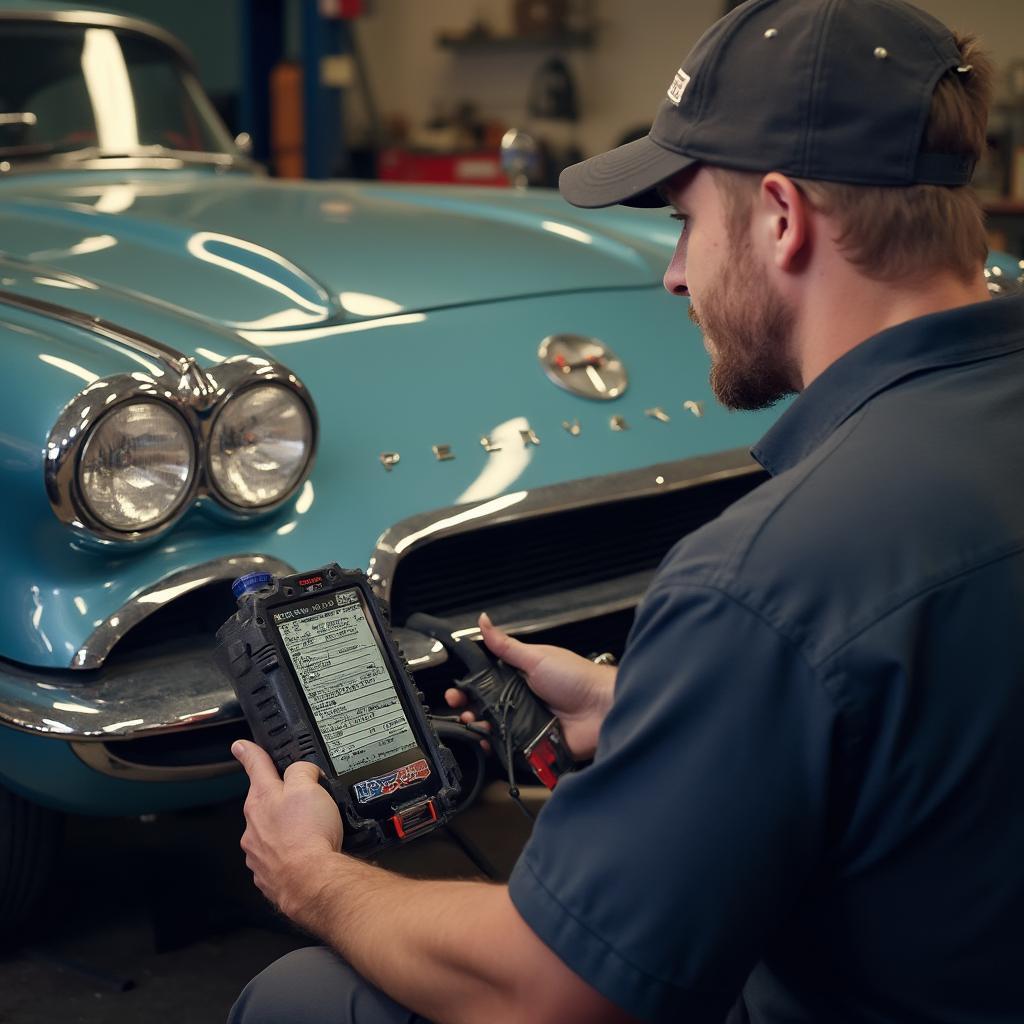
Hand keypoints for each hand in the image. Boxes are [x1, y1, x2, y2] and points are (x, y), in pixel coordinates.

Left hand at [232, 740, 342, 922]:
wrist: (311, 881)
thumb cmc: (308, 835)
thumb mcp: (310, 787)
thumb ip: (301, 771)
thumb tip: (301, 771)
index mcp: (261, 798)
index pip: (254, 766)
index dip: (249, 753)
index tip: (240, 747)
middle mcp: (253, 825)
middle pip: (265, 802)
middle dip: (280, 800)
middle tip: (306, 803)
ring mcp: (257, 851)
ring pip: (270, 831)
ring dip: (286, 830)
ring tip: (312, 834)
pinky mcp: (267, 874)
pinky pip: (277, 856)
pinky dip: (290, 854)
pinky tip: (307, 854)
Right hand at [444, 614, 615, 761]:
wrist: (603, 708)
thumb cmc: (577, 678)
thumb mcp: (536, 657)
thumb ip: (506, 645)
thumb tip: (484, 621)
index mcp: (521, 678)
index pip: (486, 683)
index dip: (468, 688)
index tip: (455, 691)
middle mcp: (522, 701)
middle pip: (486, 709)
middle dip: (468, 710)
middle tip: (459, 709)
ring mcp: (527, 724)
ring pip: (494, 730)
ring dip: (479, 729)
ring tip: (472, 725)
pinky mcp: (534, 744)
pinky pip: (509, 749)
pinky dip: (496, 748)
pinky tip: (487, 743)